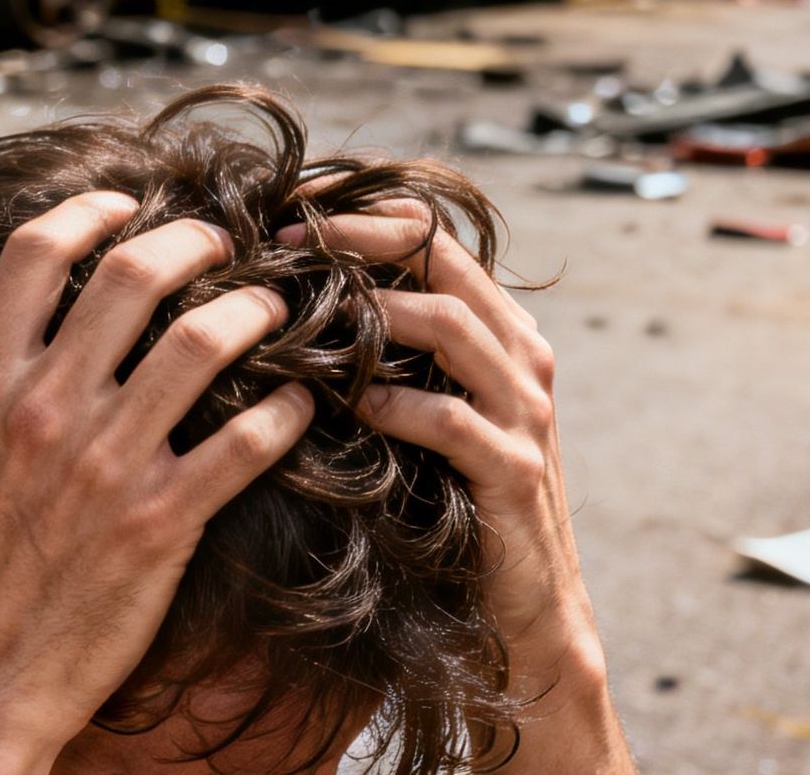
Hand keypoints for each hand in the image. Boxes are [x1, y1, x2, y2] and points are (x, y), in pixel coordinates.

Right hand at [0, 191, 312, 772]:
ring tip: (273, 305)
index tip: (125, 204)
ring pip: (203, 345)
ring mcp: (107, 464)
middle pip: (136, 278)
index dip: (90, 210)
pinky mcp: (161, 522)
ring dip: (252, 310)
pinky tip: (300, 402)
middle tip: (220, 239)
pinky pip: (245, 445)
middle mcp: (45, 408)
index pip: (39, 254)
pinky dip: (285, 412)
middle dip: (191, 240)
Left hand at [278, 200, 633, 772]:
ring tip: (308, 311)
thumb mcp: (423, 412)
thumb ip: (387, 353)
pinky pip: (453, 421)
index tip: (289, 201)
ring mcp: (525, 412)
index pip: (433, 234)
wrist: (527, 609)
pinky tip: (348, 404)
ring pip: (454, 326)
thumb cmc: (454, 504)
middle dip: (359, 238)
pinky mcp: (515, 471)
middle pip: (442, 260)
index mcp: (498, 328)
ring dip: (375, 312)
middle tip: (282, 238)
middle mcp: (521, 354)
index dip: (361, 207)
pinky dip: (397, 405)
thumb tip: (287, 295)